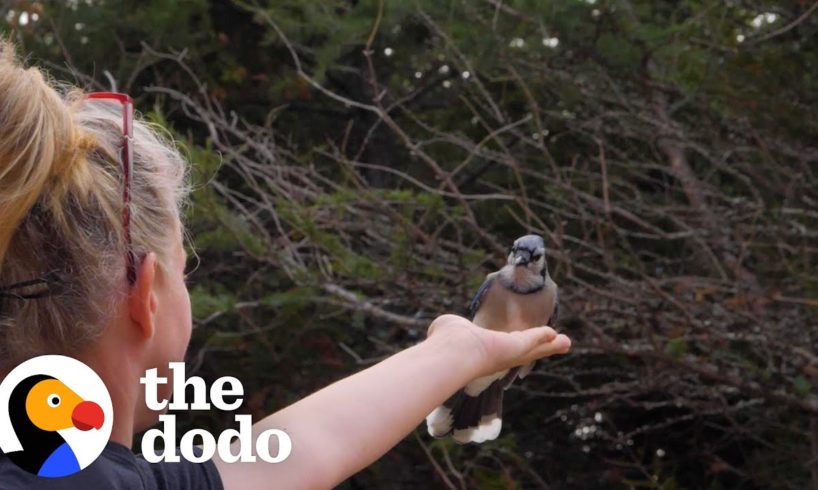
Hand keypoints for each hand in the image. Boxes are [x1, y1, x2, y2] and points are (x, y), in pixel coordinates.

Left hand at [426, 314, 570, 376]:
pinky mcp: (519, 347)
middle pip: (526, 352)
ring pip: (535, 349)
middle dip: (541, 348)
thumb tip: (443, 329)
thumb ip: (450, 328)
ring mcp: (511, 354)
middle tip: (556, 346)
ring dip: (551, 345)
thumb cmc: (446, 341)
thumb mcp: (448, 328)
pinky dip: (546, 337)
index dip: (512, 346)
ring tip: (566, 342)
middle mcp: (500, 356)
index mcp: (485, 352)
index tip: (522, 346)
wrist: (454, 352)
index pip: (502, 349)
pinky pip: (536, 340)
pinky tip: (560, 337)